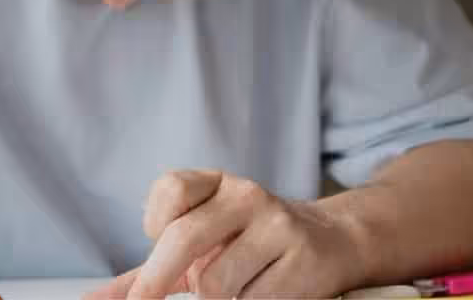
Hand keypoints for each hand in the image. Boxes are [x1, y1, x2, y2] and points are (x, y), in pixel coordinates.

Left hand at [86, 170, 367, 299]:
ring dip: (215, 298)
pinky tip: (259, 292)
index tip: (157, 239)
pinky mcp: (303, 260)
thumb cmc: (246, 250)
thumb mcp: (195, 252)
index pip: (171, 190)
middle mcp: (246, 195)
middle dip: (157, 281)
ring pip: (216, 283)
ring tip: (234, 287)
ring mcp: (277, 225)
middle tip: (149, 299)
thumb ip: (143, 275)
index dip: (154, 222)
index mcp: (216, 184)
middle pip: (185, 236)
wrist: (329, 244)